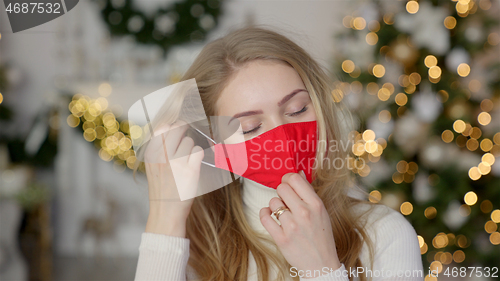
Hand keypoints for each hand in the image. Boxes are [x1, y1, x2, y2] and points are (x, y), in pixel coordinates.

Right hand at [144, 120, 203, 236]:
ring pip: (189, 141)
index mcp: (151, 154)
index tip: (176, 127)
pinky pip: (198, 151)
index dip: (172, 125)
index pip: (162, 128)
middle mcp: (162, 156)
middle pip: (177, 128)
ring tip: (186, 160)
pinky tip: (194, 163)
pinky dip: (198, 155)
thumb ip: (159, 147)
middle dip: (184, 129)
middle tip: (187, 132)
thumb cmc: (161, 188)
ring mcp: (176, 163)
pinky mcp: (190, 170)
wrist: (166, 212)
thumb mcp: (153, 166)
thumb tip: (170, 127)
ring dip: (190, 147)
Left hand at [259, 171, 340, 275]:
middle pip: (282, 188)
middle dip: (281, 192)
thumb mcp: (321, 212)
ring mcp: (292, 226)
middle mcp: (304, 213)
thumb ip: (309, 193)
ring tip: (282, 213)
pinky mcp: (281, 238)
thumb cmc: (321, 236)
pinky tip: (270, 216)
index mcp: (316, 204)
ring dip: (275, 206)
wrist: (321, 264)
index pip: (295, 179)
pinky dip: (265, 214)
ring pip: (273, 202)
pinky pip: (264, 217)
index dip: (288, 179)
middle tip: (285, 200)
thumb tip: (298, 174)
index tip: (287, 184)